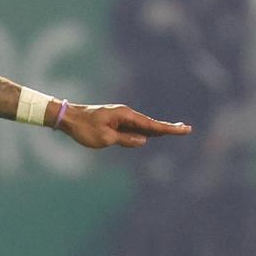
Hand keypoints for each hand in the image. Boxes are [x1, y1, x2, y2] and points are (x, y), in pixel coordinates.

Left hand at [55, 102, 191, 148]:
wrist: (68, 118)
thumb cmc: (84, 128)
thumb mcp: (105, 138)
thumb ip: (125, 140)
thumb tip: (143, 140)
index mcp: (125, 116)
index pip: (151, 125)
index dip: (168, 129)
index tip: (184, 129)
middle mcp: (125, 115)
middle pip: (150, 124)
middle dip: (168, 128)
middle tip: (187, 128)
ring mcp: (120, 118)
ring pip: (142, 127)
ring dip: (157, 130)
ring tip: (175, 130)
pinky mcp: (115, 122)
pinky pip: (132, 129)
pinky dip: (143, 132)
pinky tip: (150, 135)